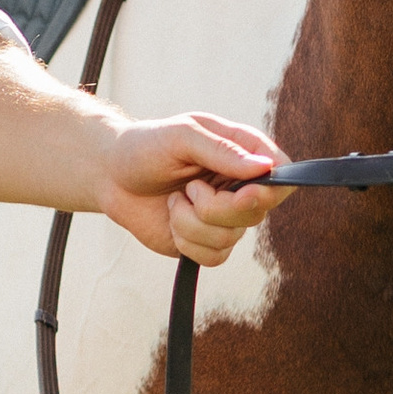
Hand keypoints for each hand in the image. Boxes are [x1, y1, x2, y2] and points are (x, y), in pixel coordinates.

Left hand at [96, 112, 284, 265]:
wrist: (111, 177)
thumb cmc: (146, 147)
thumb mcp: (182, 136)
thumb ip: (223, 150)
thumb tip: (263, 167)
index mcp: (243, 153)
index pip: (282, 175)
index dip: (271, 189)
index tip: (246, 191)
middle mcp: (240, 187)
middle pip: (256, 212)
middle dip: (217, 207)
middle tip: (190, 188)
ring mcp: (225, 217)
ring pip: (231, 237)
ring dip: (191, 222)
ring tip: (175, 200)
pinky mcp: (205, 242)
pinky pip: (214, 257)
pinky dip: (187, 243)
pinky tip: (172, 221)